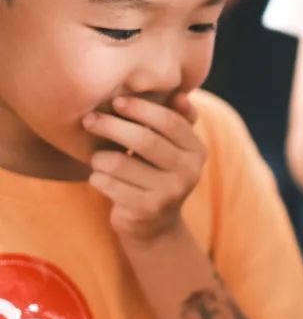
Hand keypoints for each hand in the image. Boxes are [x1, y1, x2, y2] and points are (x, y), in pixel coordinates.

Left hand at [82, 94, 205, 241]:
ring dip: (100, 157)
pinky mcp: (147, 211)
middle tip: (90, 120)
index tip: (116, 101)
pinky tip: (100, 178)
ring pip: (121, 163)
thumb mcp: (171, 147)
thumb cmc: (156, 172)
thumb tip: (180, 95)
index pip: (170, 121)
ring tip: (97, 158)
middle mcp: (190, 173)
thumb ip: (176, 120)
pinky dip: (98, 178)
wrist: (154, 223)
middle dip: (112, 126)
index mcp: (197, 151)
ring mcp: (170, 194)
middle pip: (145, 140)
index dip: (141, 108)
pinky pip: (110, 185)